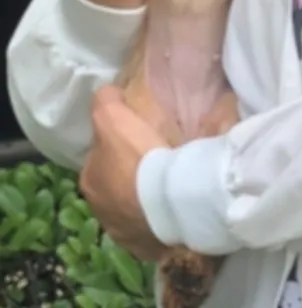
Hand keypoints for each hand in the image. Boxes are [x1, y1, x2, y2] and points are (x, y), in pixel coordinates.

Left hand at [80, 86, 168, 261]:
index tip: (137, 136)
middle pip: (114, 182)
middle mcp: (99, 209)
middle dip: (128, 172)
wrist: (170, 203)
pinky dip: (160, 214)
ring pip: (133, 205)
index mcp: (89, 180)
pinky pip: (154, 224)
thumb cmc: (138, 157)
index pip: (99, 156)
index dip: (117, 143)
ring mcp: (123, 231)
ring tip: (168, 181)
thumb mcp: (113, 116)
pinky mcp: (148, 246)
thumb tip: (108, 94)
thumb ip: (105, 101)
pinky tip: (174, 202)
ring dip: (144, 195)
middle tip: (154, 156)